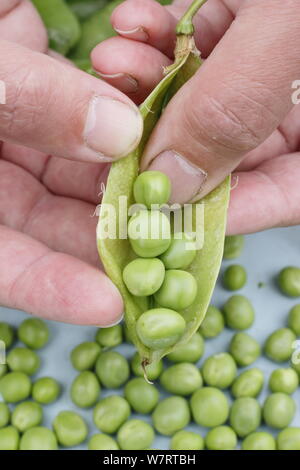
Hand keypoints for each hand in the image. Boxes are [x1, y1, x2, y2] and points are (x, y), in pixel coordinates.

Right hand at [0, 0, 143, 324]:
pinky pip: (95, 126)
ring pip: (82, 178)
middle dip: (109, 237)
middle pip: (51, 227)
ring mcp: (19, 138)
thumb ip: (21, 98)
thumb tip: (117, 134)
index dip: (48, 287)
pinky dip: (128, 129)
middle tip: (168, 250)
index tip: (106, 305)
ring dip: (130, 182)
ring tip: (178, 196)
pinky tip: (162, 131)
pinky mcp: (45, 100)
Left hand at [92, 0, 299, 233]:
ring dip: (146, 85)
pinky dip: (155, 40)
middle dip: (164, 142)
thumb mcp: (284, 35)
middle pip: (226, 153)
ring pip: (196, 102)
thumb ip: (230, 111)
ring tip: (114, 61)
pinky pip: (191, 47)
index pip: (280, 195)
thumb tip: (171, 182)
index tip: (158, 211)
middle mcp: (291, 104)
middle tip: (118, 133)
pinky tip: (131, 24)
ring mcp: (260, 69)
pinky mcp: (233, 26)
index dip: (223, 211)